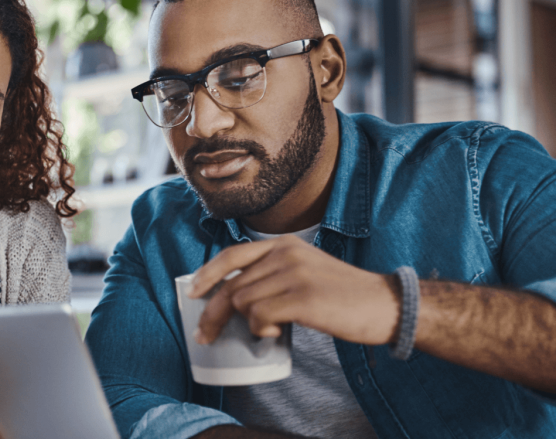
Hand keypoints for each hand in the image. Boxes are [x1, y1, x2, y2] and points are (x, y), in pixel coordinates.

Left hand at [189, 235, 400, 345]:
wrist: (386, 305)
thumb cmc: (344, 295)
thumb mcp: (305, 270)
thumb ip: (273, 274)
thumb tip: (236, 297)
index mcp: (284, 244)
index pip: (232, 255)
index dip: (207, 275)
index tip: (192, 292)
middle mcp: (285, 253)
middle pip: (232, 285)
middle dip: (214, 313)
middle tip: (205, 335)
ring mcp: (293, 274)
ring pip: (243, 302)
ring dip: (248, 323)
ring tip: (269, 330)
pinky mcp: (302, 298)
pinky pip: (259, 317)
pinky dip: (261, 330)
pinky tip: (277, 334)